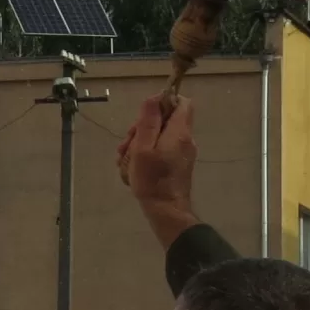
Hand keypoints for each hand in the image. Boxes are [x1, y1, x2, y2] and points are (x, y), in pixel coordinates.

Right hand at [116, 95, 199, 244]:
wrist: (166, 212)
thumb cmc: (153, 180)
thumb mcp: (144, 147)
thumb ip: (149, 121)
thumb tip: (155, 96)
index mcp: (180, 132)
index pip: (182, 102)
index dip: (164, 101)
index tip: (145, 114)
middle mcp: (185, 139)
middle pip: (165, 120)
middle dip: (142, 128)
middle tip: (126, 144)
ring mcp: (182, 153)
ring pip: (159, 137)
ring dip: (139, 144)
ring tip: (124, 160)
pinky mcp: (176, 165)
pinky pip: (160, 151)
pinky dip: (145, 155)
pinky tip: (131, 168)